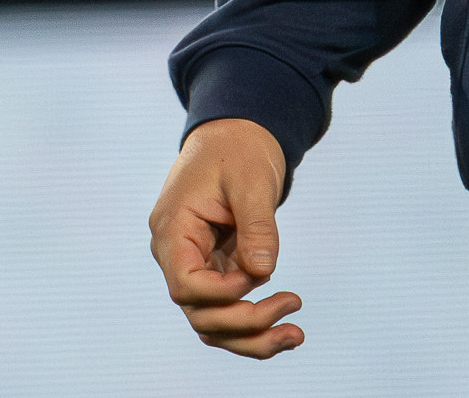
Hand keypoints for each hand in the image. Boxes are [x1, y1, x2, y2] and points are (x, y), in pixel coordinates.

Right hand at [149, 117, 302, 358]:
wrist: (237, 130)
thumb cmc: (239, 147)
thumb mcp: (251, 178)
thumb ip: (256, 225)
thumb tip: (263, 272)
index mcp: (172, 230)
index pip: (186, 285)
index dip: (222, 293)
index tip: (258, 277)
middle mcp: (177, 255)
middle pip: (200, 314)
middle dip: (245, 323)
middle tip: (293, 309)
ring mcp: (195, 265)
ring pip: (213, 321)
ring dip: (251, 336)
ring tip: (296, 336)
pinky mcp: (215, 268)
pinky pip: (227, 307)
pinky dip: (253, 320)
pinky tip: (285, 326)